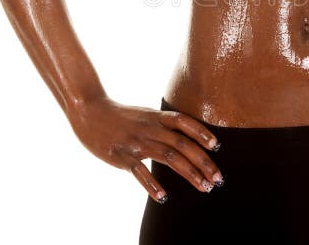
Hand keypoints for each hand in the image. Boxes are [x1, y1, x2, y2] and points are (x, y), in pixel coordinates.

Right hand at [68, 95, 224, 203]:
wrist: (90, 111)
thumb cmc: (121, 116)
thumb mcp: (145, 114)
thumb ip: (163, 124)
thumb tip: (185, 137)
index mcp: (157, 116)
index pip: (184, 122)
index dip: (202, 132)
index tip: (217, 147)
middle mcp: (151, 128)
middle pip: (183, 144)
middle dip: (204, 162)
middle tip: (218, 179)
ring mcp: (137, 142)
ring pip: (170, 158)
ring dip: (190, 174)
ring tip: (204, 187)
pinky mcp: (123, 156)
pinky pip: (140, 172)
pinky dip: (153, 185)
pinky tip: (164, 197)